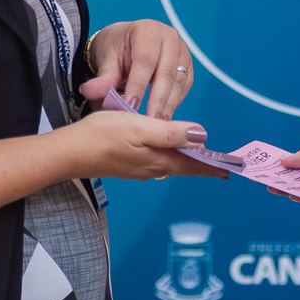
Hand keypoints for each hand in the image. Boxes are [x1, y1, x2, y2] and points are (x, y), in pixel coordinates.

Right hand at [55, 108, 227, 181]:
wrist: (69, 152)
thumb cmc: (102, 136)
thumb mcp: (140, 128)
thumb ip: (171, 133)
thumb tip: (201, 135)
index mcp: (158, 159)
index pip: (192, 165)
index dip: (212, 166)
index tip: (230, 171)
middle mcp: (151, 168)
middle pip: (182, 166)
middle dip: (201, 165)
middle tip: (218, 165)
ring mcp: (138, 168)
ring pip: (168, 164)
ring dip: (184, 160)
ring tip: (197, 156)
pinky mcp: (126, 164)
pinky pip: (154, 161)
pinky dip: (166, 156)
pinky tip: (164, 149)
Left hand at [82, 19, 194, 119]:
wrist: (127, 43)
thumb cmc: (117, 50)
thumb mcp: (107, 61)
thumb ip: (102, 78)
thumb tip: (88, 91)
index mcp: (148, 30)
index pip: (144, 61)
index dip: (138, 85)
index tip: (130, 107)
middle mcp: (169, 37)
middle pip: (167, 72)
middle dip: (158, 100)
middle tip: (149, 123)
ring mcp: (182, 51)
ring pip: (179, 81)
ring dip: (169, 105)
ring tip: (157, 125)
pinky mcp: (188, 65)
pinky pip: (185, 86)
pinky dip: (175, 102)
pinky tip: (164, 116)